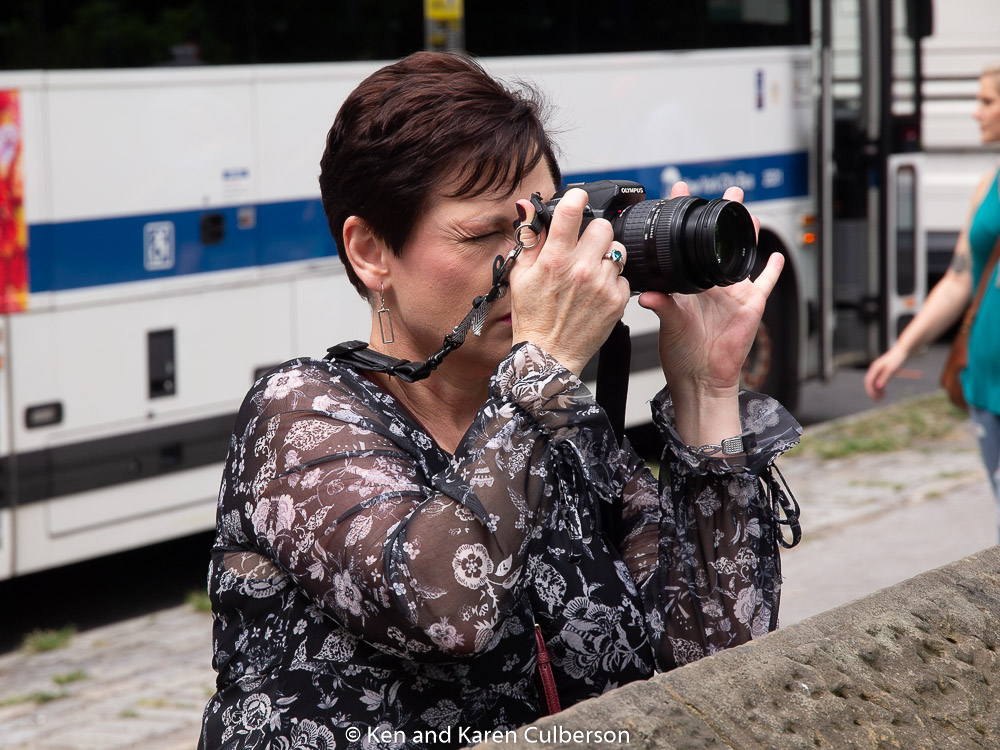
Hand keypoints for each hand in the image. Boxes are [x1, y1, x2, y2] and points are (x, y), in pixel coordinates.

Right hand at [508, 188, 630, 374]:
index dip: (576, 197)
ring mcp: (602, 285)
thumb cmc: (532, 318)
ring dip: (606, 256)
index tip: (578, 197)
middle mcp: (581, 269)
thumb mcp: (521, 275)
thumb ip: (529, 239)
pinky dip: (613, 281)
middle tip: (584, 247)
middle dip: (593, 233)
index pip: (572, 211)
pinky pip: (623, 276)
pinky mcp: (617, 300)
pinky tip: (597, 292)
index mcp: (555, 259)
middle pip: (603, 227)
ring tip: (591, 271)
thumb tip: (527, 207)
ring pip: (617, 250)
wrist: (549, 355)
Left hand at [637, 182, 780, 400]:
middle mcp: (710, 284)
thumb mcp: (668, 324)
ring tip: (746, 208)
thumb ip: (660, 305)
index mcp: (688, 283)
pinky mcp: (751, 305)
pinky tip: (777, 254)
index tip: (679, 192)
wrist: (701, 377)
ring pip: (741, 254)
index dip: (682, 218)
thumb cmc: (680, 354)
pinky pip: (766, 282)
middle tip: (726, 191)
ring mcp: (732, 293)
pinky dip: (773, 269)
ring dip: (746, 231)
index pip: (684, 243)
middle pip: (716, 242)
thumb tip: (646, 293)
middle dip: (721, 215)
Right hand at [864, 347, 907, 400]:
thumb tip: (878, 387)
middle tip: (878, 400)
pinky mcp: (883, 370)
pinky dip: (880, 387)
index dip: (871, 391)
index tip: (876, 399)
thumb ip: (884, 378)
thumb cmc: (898, 359)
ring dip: (876, 391)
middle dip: (873, 392)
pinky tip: (884, 391)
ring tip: (882, 398)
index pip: (868, 381)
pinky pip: (878, 381)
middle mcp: (875, 369)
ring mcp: (878, 369)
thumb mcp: (892, 370)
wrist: (904, 350)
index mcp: (875, 368)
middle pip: (870, 383)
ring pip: (873, 382)